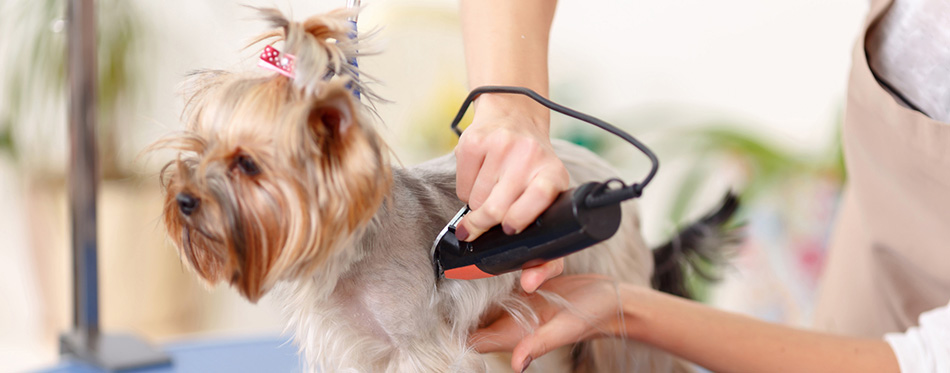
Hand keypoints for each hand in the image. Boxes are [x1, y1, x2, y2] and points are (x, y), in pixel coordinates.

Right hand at [454, 94, 569, 291]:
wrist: (515, 116)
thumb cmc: (533, 174)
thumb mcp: (549, 206)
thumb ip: (548, 254)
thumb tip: (529, 284)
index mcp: (553, 176)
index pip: (537, 200)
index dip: (519, 219)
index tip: (509, 228)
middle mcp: (529, 156)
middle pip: (495, 209)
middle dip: (483, 225)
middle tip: (478, 230)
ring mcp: (501, 146)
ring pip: (474, 200)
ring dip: (475, 207)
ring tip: (488, 194)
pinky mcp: (474, 140)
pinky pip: (461, 184)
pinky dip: (464, 191)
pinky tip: (478, 178)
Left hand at [469, 274, 633, 370]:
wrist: (614, 299)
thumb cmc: (594, 316)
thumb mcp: (566, 327)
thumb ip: (540, 344)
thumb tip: (517, 364)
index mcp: (514, 334)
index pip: (472, 339)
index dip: (455, 327)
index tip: (449, 304)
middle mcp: (511, 319)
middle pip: (472, 312)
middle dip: (467, 294)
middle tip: (471, 273)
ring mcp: (517, 302)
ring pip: (486, 292)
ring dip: (489, 276)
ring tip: (512, 270)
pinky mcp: (526, 285)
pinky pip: (505, 276)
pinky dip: (509, 266)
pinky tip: (527, 263)